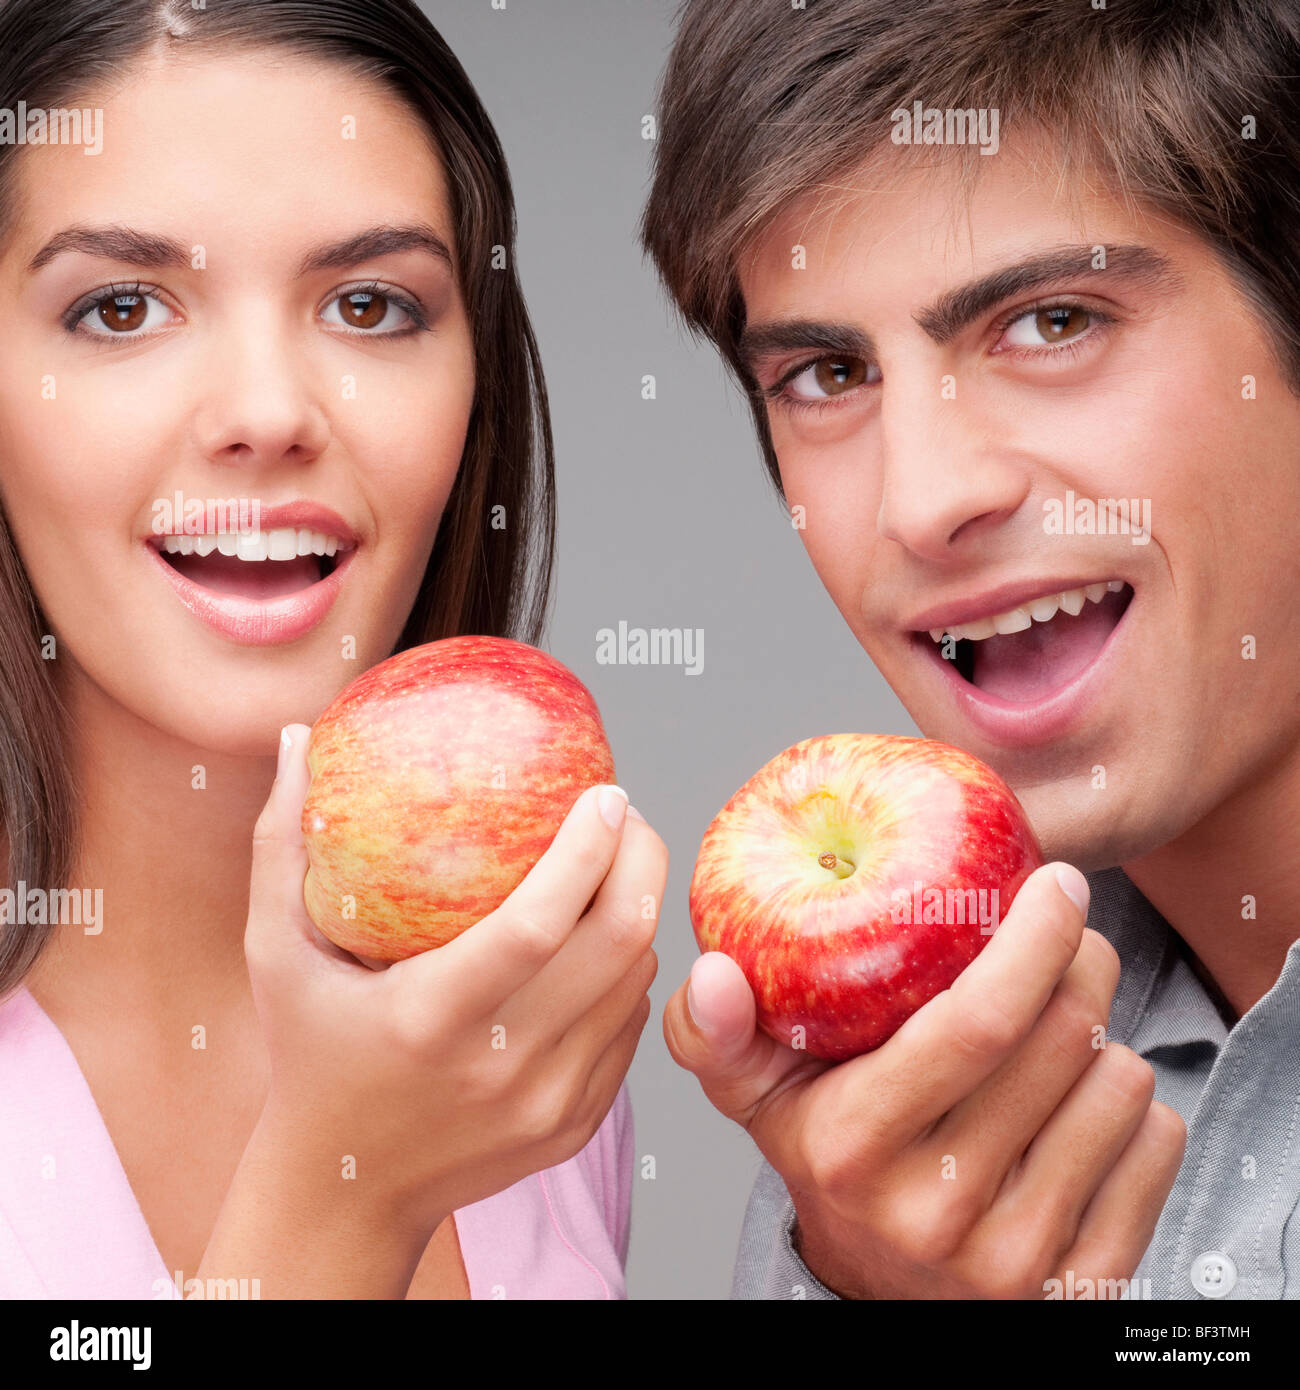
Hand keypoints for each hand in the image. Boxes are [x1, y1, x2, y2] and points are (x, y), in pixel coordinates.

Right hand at [244, 723, 664, 1242]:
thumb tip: (294, 742)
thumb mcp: (272, 953)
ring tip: (612, 861)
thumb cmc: (308, 1053)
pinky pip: (630, 1024)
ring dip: (636, 909)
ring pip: (634, 980)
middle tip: (622, 812)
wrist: (346, 1190)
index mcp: (428, 1019)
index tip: (604, 791)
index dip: (587, 850)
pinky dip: (624, 969)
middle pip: (617, 944)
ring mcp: (548, 1102)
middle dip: (641, 860)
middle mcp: (500, 1068)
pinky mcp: (577, 1124)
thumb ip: (277, 845)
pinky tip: (596, 936)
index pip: (537, 923)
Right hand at [663, 862, 1184, 1298]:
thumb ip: (717, 1031)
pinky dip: (1138, 1105)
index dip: (1031, 939)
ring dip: (1108, 1033)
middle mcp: (937, 1210)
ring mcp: (1017, 1255)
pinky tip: (1085, 1104)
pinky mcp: (1084, 1282)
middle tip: (1069, 935)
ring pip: (1120, 1087)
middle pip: (1063, 1041)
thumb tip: (712, 973)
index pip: (974, 1023)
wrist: (885, 1294)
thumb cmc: (832, 1158)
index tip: (1055, 882)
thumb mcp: (757, 1095)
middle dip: (1083, 960)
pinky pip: (1157, 1147)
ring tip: (1061, 1033)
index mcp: (857, 1147)